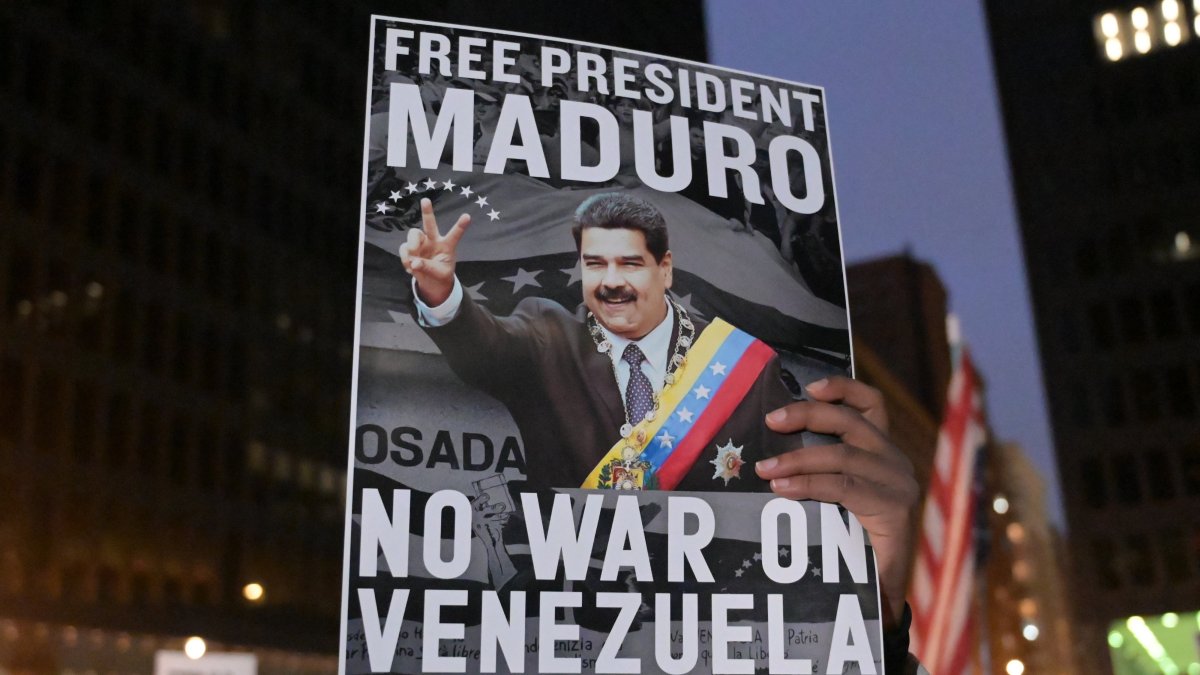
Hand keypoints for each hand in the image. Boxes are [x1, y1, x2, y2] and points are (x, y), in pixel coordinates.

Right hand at [398, 197, 469, 305]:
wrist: (431, 282)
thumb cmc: (440, 274)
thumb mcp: (440, 273)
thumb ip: (428, 268)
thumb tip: (414, 263)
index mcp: (447, 245)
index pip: (455, 234)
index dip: (461, 226)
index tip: (467, 217)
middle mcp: (433, 240)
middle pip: (429, 224)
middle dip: (427, 212)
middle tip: (425, 200)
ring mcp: (421, 243)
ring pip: (413, 234)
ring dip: (412, 245)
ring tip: (413, 260)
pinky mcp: (410, 248)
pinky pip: (404, 248)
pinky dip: (405, 259)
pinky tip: (411, 268)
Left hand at [756, 376, 918, 627]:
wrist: (878, 590)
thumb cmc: (849, 538)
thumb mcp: (835, 494)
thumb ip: (817, 467)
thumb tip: (769, 452)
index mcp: (882, 450)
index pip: (871, 404)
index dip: (843, 388)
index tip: (810, 386)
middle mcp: (895, 461)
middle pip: (851, 423)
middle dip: (808, 416)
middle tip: (771, 421)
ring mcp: (898, 485)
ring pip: (843, 456)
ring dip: (799, 458)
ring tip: (766, 468)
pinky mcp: (894, 511)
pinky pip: (844, 488)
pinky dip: (809, 485)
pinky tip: (783, 488)